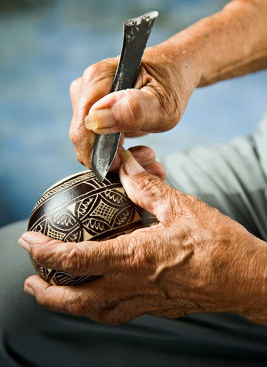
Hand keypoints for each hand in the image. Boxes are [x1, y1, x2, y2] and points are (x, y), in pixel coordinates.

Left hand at [19, 151, 266, 325]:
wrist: (247, 278)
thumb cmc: (218, 244)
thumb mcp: (180, 206)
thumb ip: (145, 186)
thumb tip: (124, 165)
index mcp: (136, 257)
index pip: (78, 258)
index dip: (47, 252)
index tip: (29, 244)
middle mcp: (135, 285)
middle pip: (78, 300)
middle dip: (49, 294)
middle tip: (32, 282)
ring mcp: (146, 301)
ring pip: (96, 314)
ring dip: (69, 306)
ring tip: (53, 294)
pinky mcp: (158, 307)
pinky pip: (119, 313)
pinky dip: (99, 309)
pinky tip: (98, 298)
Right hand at [69, 44, 199, 168]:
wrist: (173, 72)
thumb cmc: (171, 85)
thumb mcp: (162, 103)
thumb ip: (132, 111)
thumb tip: (94, 121)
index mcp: (97, 80)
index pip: (82, 130)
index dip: (100, 155)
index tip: (125, 163)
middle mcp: (85, 87)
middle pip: (84, 138)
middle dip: (110, 157)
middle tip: (144, 158)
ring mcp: (85, 98)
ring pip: (89, 143)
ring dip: (115, 156)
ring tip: (144, 153)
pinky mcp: (91, 109)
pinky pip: (94, 139)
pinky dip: (114, 150)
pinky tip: (135, 148)